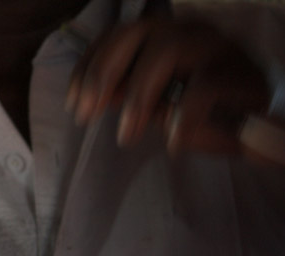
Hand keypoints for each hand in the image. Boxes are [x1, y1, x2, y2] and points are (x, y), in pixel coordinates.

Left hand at [66, 15, 270, 155]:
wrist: (260, 128)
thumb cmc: (205, 115)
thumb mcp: (158, 106)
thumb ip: (129, 94)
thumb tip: (94, 96)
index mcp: (164, 36)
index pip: (117, 36)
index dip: (87, 66)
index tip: (72, 104)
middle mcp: (189, 32)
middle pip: (135, 32)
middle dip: (102, 74)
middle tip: (85, 116)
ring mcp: (217, 47)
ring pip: (168, 49)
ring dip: (138, 96)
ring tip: (127, 136)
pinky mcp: (243, 73)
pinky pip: (204, 88)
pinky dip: (182, 119)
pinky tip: (174, 145)